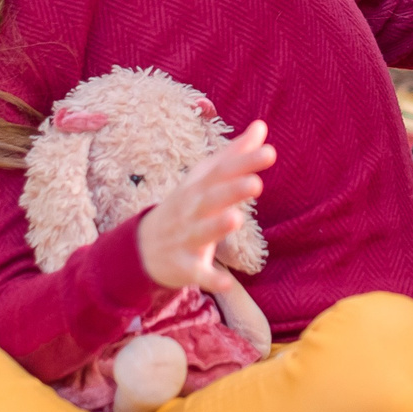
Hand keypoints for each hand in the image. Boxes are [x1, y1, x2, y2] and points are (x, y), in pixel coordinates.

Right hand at [136, 119, 272, 293]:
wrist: (142, 247)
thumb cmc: (185, 207)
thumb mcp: (204, 178)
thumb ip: (235, 154)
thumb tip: (262, 126)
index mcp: (198, 187)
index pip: (222, 171)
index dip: (244, 161)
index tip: (270, 152)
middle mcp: (190, 210)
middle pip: (211, 198)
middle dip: (231, 191)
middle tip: (256, 183)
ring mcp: (184, 238)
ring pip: (201, 232)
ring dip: (216, 227)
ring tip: (236, 220)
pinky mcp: (183, 266)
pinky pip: (197, 273)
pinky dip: (210, 279)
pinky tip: (227, 284)